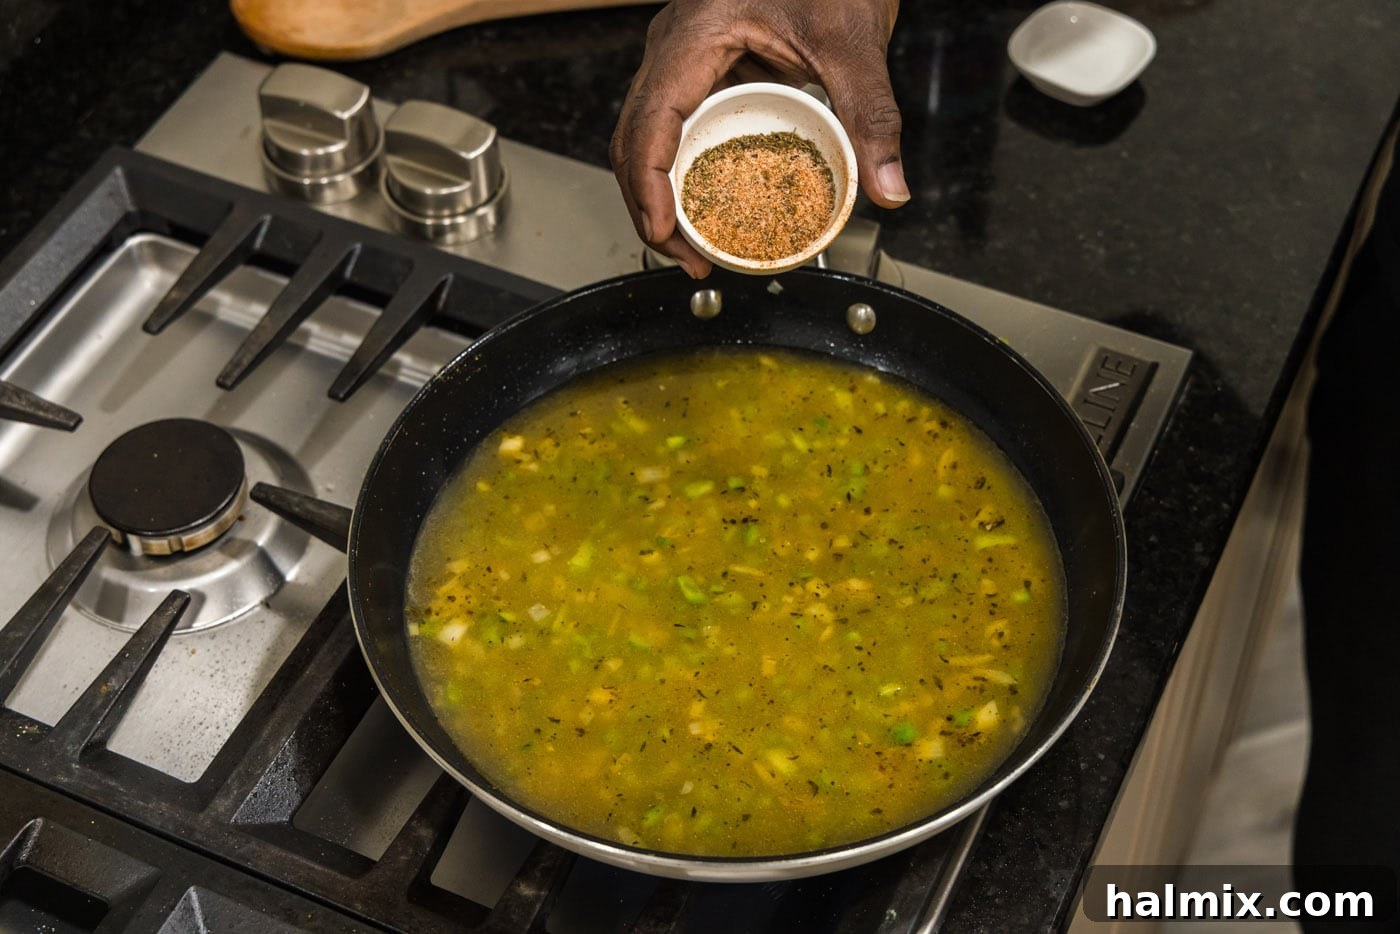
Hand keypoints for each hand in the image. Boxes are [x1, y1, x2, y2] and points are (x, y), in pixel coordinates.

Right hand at [610, 0, 905, 277]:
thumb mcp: (853, 41)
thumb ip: (870, 116)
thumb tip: (886, 188)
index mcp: (694, 35)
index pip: (649, 122)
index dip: (648, 187)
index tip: (667, 235)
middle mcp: (675, 48)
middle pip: (635, 142)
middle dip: (652, 210)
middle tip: (692, 261)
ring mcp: (683, 59)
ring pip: (648, 140)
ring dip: (663, 198)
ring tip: (698, 248)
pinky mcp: (703, 70)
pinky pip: (676, 130)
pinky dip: (684, 174)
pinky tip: (712, 206)